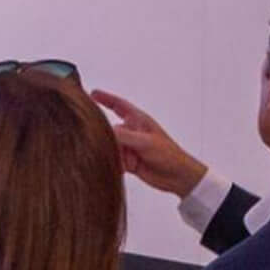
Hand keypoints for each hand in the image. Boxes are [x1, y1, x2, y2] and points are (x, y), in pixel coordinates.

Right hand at [91, 90, 210, 196]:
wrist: (177, 176)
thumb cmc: (168, 154)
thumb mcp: (144, 142)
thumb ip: (123, 136)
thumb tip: (105, 131)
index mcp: (138, 120)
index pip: (118, 105)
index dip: (105, 98)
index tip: (93, 93)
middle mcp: (132, 132)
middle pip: (111, 129)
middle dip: (109, 138)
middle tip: (111, 144)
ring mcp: (130, 146)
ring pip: (111, 146)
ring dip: (116, 154)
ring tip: (130, 160)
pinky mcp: (128, 161)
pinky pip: (115, 159)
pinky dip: (116, 163)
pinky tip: (125, 167)